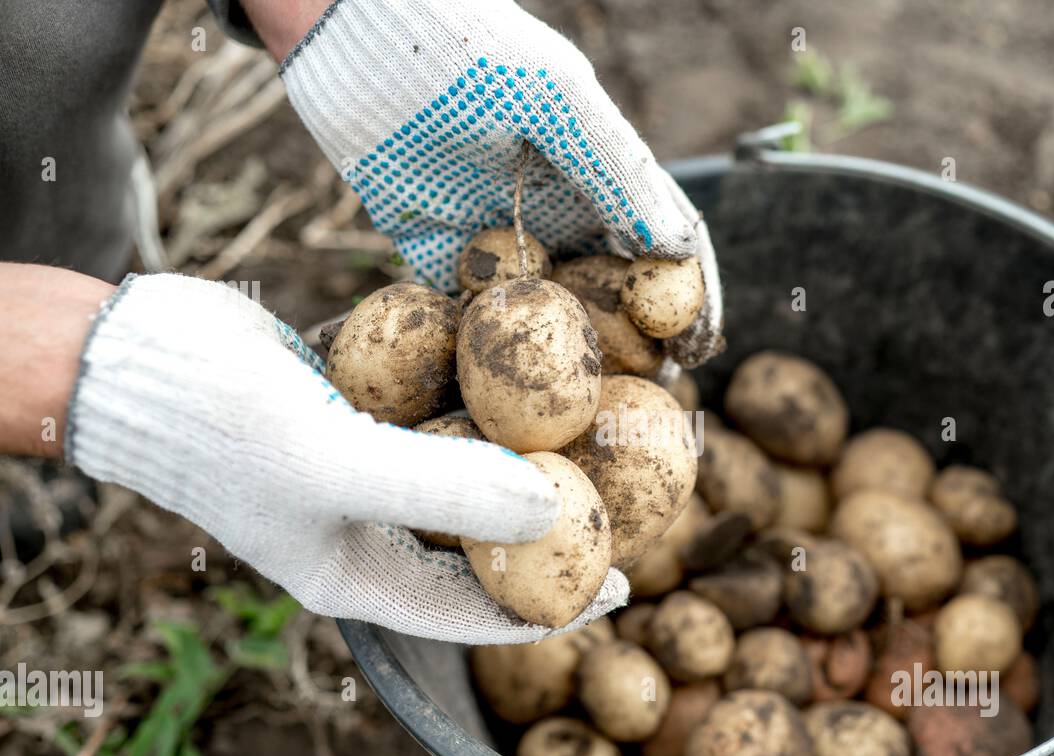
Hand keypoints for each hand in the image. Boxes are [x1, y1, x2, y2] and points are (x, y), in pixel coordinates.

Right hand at [61, 271, 627, 641]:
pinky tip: (525, 362)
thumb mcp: (337, 467)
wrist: (132, 355)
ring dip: (518, 448)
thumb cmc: (221, 428)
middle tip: (621, 491)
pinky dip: (474, 391)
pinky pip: (432, 409)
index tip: (627, 580)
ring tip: (591, 423)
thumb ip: (445, 493)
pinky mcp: (356, 411)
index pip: (478, 609)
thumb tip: (557, 510)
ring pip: (462, 468)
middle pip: (480, 538)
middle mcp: (368, 529)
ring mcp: (362, 468)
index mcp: (360, 575)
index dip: (556, 601)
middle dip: (549, 520)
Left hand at [270, 0, 722, 366]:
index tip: (699, 346)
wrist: (344, 25)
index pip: (658, 242)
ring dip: (560, 360)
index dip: (687, 294)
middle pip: (604, 290)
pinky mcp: (430, 249)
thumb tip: (679, 246)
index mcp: (594, 172)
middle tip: (644, 400)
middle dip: (629, 344)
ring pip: (539, 312)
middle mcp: (551, 209)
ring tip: (579, 410)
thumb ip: (615, 169)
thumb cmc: (464, 40)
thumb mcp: (555, 97)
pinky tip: (495, 390)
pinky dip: (480, 348)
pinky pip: (461, 311)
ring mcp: (493, 234)